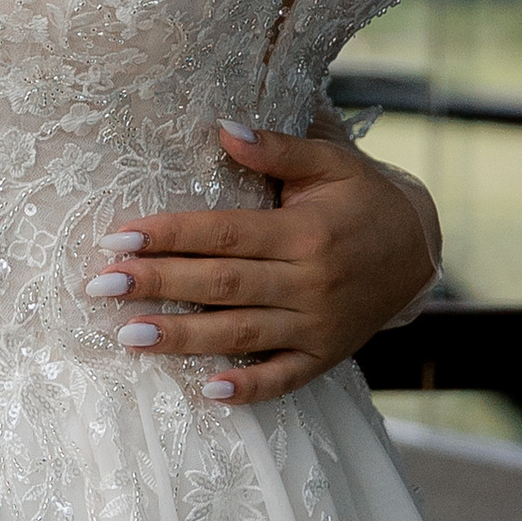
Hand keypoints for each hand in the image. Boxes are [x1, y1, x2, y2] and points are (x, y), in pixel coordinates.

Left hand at [86, 118, 440, 406]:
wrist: (420, 251)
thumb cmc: (361, 200)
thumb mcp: (329, 163)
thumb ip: (276, 150)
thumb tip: (224, 127)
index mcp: (305, 232)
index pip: (225, 235)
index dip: (169, 235)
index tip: (117, 238)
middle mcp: (310, 282)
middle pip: (222, 285)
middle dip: (158, 285)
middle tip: (101, 286)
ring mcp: (317, 325)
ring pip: (241, 335)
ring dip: (183, 338)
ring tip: (128, 336)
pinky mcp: (324, 356)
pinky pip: (283, 379)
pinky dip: (248, 389)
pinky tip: (208, 393)